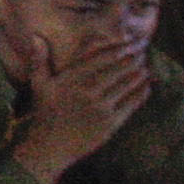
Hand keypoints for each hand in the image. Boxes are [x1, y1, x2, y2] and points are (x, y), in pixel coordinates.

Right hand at [11, 40, 152, 183]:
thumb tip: (36, 36)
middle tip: (142, 51)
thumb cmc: (45, 113)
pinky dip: (141, 94)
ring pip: (126, 85)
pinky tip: (146, 86)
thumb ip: (39, 59)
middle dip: (132, 59)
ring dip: (139, 74)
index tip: (129, 43)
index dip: (118, 49)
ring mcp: (100, 109)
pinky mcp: (109, 124)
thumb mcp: (39, 85)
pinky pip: (130, 104)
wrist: (49, 147)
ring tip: (146, 67)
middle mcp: (88, 92)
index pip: (101, 58)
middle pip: (117, 69)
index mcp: (72, 80)